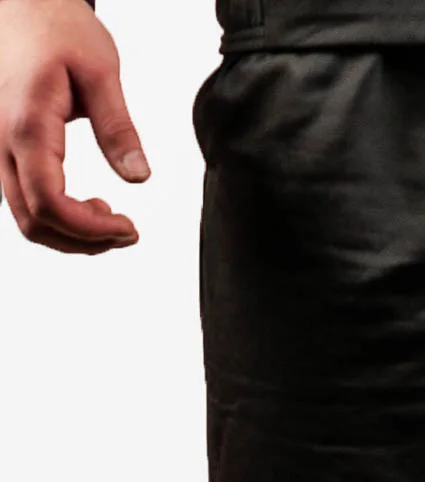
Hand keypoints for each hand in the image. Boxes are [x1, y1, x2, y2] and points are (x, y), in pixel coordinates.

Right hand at [0, 0, 149, 252]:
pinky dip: (56, 216)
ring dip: (70, 233)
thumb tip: (138, 176)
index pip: (49, 203)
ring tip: (111, 219)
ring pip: (24, 217)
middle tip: (127, 232)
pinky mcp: (2, 149)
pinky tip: (87, 206)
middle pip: (33, 222)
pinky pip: (22, 199)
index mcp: (27, 124)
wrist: (21, 1)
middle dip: (83, 241)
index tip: (130, 229)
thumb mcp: (101, 70)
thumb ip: (118, 127)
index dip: (91, 230)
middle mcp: (1, 141)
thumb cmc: (55, 25)